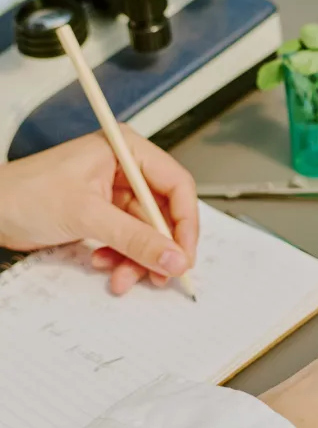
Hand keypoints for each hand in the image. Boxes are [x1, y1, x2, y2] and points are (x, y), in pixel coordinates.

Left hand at [0, 128, 197, 294]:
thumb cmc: (21, 194)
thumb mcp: (86, 215)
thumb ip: (135, 239)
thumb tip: (174, 258)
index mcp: (126, 150)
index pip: (176, 185)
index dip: (185, 222)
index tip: (184, 254)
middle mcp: (125, 168)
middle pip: (164, 212)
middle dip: (160, 247)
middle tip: (161, 274)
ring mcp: (114, 191)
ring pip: (147, 231)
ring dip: (139, 258)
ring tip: (123, 277)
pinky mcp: (103, 213)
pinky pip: (128, 239)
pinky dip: (122, 257)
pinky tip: (106, 266)